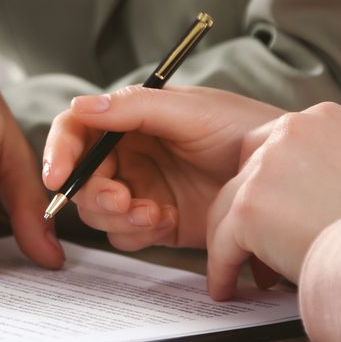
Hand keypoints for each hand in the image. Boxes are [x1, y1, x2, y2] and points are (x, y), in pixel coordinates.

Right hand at [42, 86, 283, 250]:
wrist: (283, 175)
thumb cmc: (243, 128)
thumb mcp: (189, 111)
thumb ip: (132, 108)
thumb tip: (80, 106)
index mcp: (127, 120)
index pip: (75, 132)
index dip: (58, 152)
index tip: (57, 177)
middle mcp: (126, 155)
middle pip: (80, 179)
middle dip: (95, 194)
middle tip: (121, 201)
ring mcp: (139, 189)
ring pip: (97, 212)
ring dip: (118, 217)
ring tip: (153, 214)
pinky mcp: (154, 221)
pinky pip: (124, 234)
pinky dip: (139, 233)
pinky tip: (168, 222)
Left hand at [206, 102, 340, 299]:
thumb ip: (331, 164)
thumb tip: (305, 189)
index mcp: (321, 119)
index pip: (274, 147)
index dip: (269, 184)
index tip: (274, 212)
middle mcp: (289, 133)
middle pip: (244, 176)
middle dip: (246, 213)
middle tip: (254, 246)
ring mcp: (265, 171)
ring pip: (227, 209)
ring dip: (229, 242)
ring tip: (236, 269)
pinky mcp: (249, 210)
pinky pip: (222, 244)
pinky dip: (222, 269)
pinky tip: (226, 288)